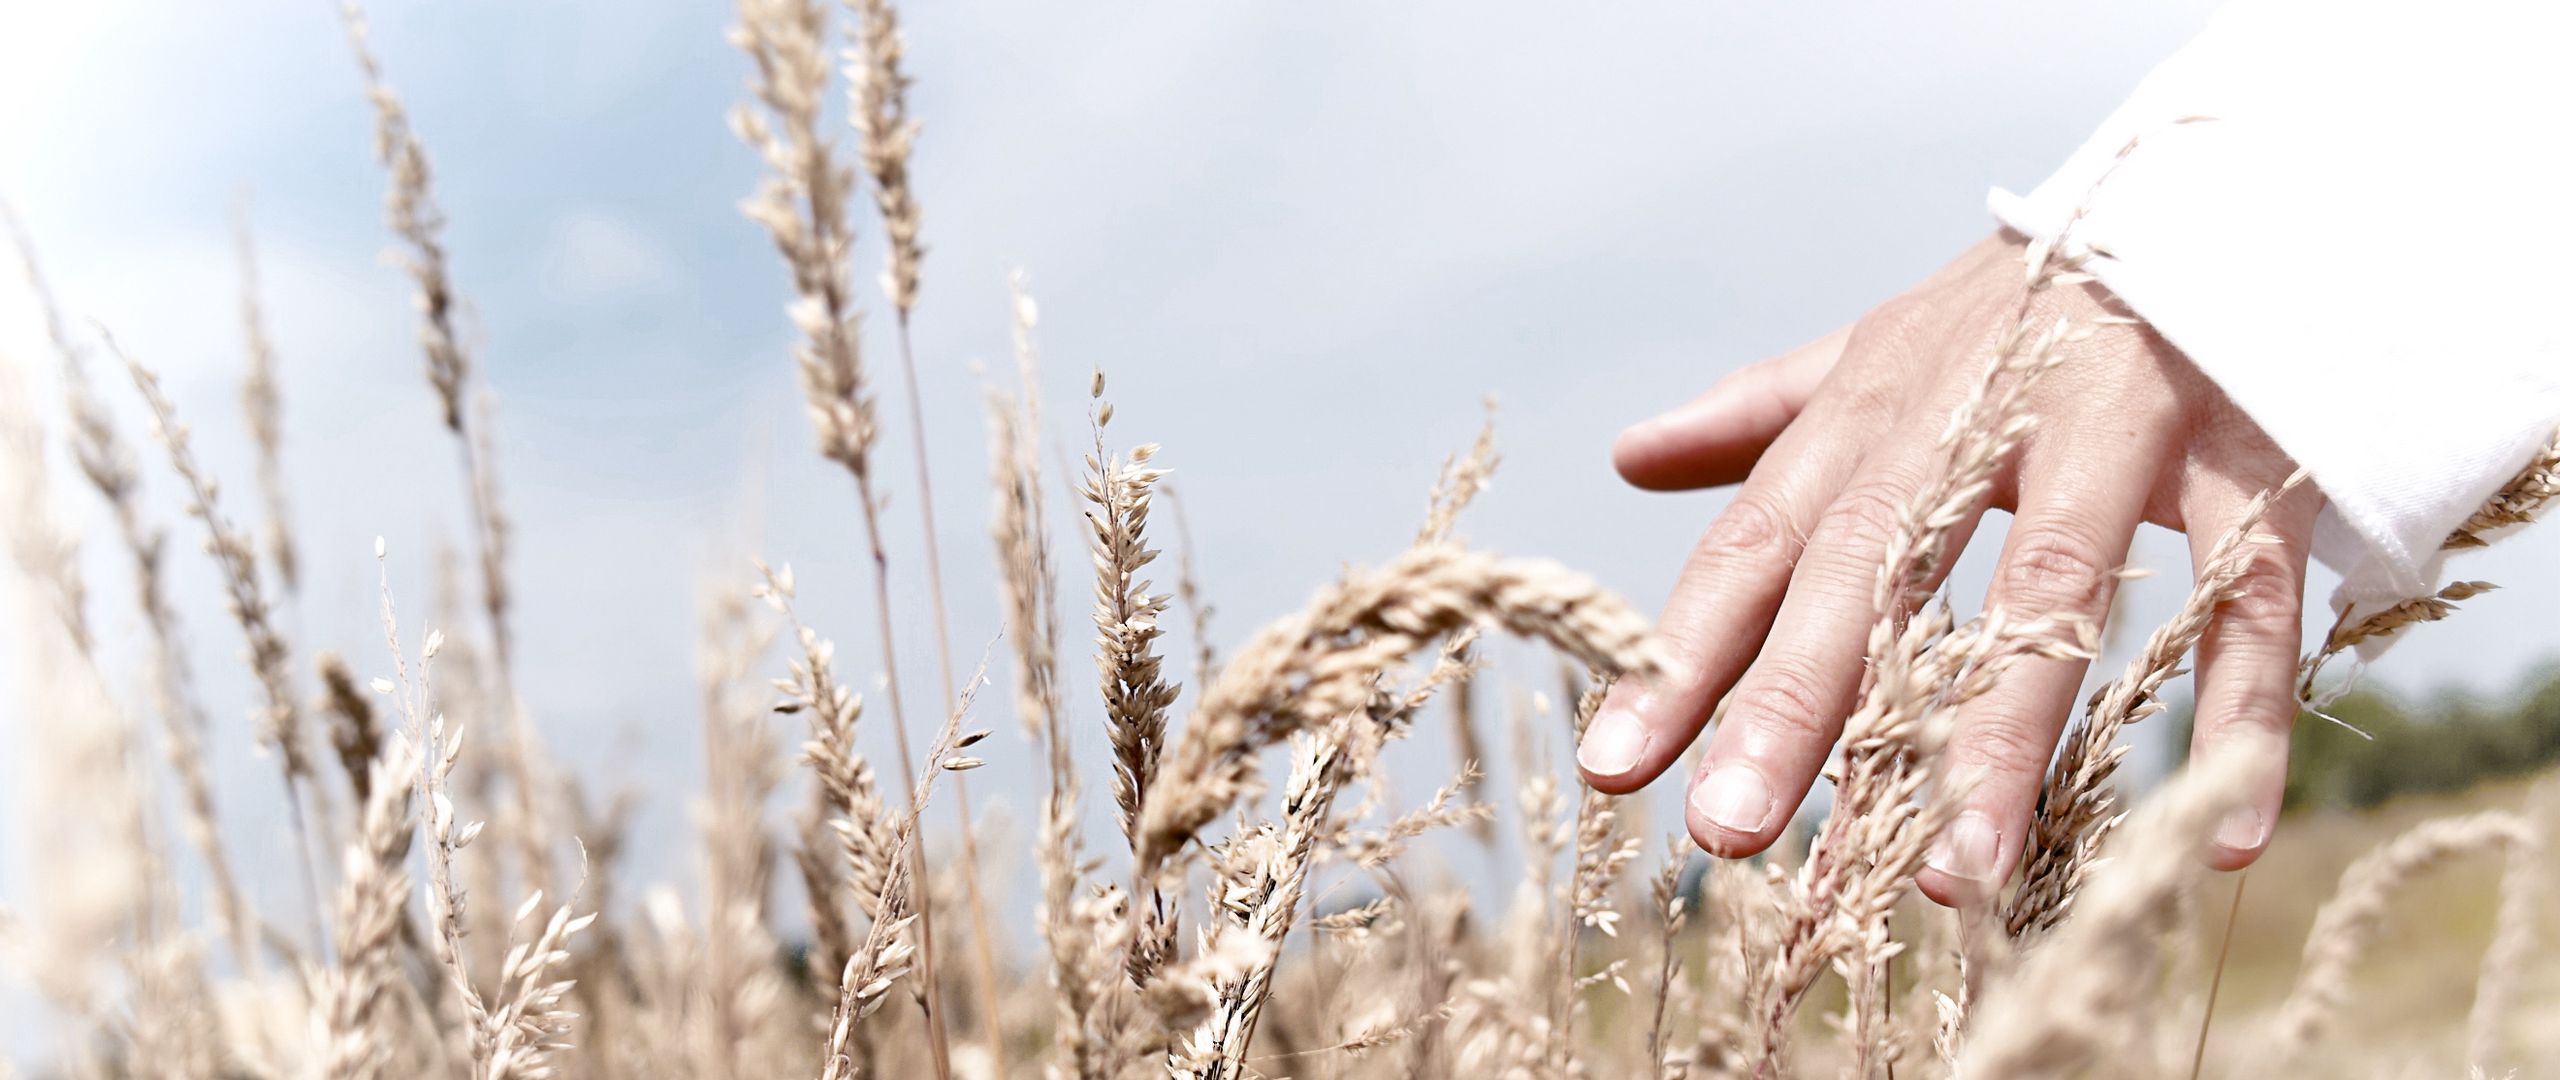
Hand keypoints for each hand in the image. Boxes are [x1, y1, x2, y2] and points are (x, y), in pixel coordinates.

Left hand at [1576, 231, 2318, 906]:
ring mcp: (2122, 430)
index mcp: (1880, 405)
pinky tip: (2216, 838)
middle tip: (1729, 831)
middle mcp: (1981, 414)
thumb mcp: (1887, 348)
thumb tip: (1628, 455)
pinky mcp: (2253, 461)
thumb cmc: (2024, 311)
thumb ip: (1764, 414)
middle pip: (1876, 566)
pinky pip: (2250, 598)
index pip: (1761, 541)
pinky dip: (2238, 714)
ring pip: (2055, 591)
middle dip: (1797, 700)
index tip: (1613, 767)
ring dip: (2001, 737)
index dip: (1685, 654)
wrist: (2221, 199)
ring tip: (1952, 880)